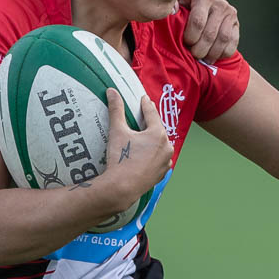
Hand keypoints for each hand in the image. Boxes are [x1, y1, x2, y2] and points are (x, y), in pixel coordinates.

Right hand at [100, 89, 173, 209]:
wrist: (122, 187)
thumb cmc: (121, 158)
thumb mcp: (117, 131)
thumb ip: (116, 110)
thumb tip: (111, 91)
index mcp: (157, 133)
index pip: (151, 113)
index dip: (146, 105)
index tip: (143, 99)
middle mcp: (166, 146)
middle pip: (157, 129)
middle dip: (150, 122)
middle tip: (144, 116)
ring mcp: (166, 161)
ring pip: (161, 144)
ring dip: (154, 139)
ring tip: (145, 136)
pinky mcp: (163, 173)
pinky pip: (160, 158)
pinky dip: (154, 154)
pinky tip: (147, 154)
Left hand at [179, 0, 238, 61]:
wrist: (204, 6)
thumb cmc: (185, 7)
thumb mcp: (178, 4)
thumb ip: (173, 7)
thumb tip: (172, 11)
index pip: (198, 21)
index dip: (190, 37)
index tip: (185, 43)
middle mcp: (219, 3)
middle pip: (210, 33)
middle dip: (199, 49)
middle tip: (193, 55)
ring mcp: (230, 14)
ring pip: (222, 39)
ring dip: (211, 53)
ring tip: (203, 59)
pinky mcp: (236, 24)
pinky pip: (233, 43)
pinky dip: (223, 53)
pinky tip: (213, 57)